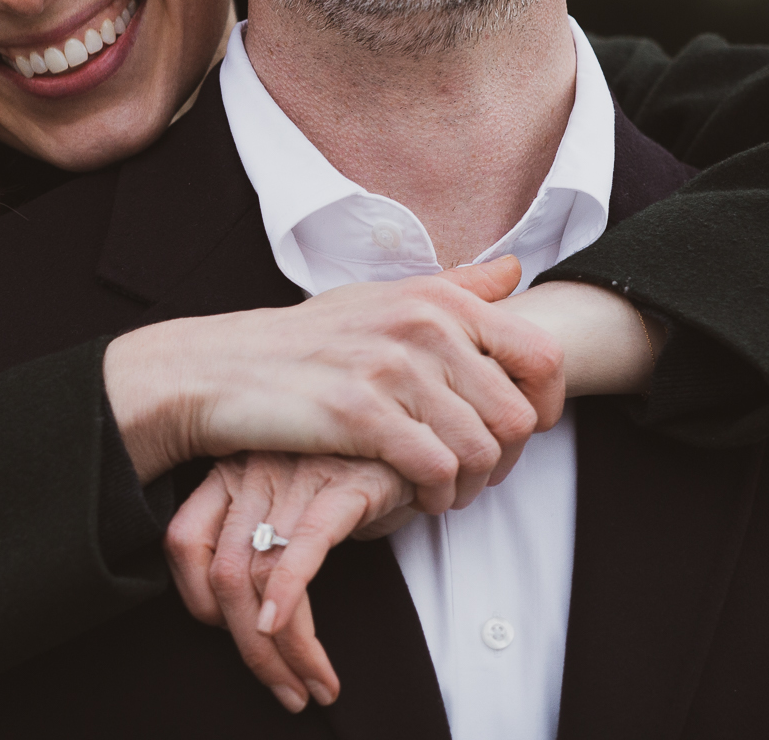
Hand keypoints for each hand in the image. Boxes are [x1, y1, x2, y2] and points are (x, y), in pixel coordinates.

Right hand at [104, 256, 562, 511]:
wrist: (220, 370)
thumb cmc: (305, 342)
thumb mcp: (379, 298)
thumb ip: (452, 286)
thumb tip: (515, 269)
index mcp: (436, 296)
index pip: (541, 355)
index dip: (548, 405)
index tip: (522, 430)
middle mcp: (422, 323)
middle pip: (519, 415)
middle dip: (508, 460)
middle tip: (475, 475)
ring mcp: (391, 367)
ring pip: (484, 449)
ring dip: (473, 487)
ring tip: (446, 492)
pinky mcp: (361, 414)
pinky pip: (438, 470)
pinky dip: (437, 498)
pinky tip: (416, 499)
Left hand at [166, 452, 416, 712]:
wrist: (411, 439)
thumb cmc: (346, 476)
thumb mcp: (289, 503)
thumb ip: (259, 540)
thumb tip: (242, 615)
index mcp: (230, 474)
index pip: (183, 541)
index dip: (196, 600)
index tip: (233, 635)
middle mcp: (254, 473)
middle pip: (225, 574)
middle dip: (250, 649)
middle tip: (285, 689)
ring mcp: (295, 477)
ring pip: (261, 574)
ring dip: (283, 648)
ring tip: (310, 685)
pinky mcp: (342, 487)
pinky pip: (303, 548)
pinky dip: (290, 599)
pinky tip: (298, 644)